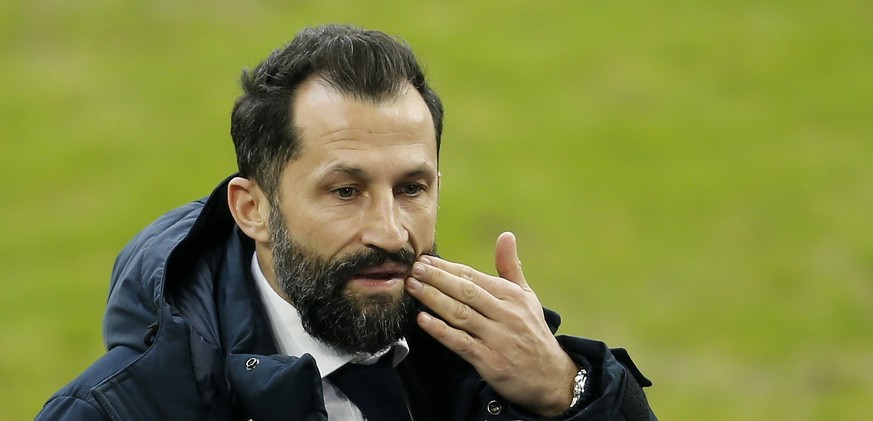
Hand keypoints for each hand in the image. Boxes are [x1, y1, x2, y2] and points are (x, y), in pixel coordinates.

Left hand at [405, 232, 577, 415]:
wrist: (551, 376)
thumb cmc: (533, 332)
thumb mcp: (527, 297)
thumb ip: (510, 267)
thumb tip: (506, 235)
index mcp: (512, 296)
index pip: (474, 277)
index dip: (448, 268)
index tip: (425, 260)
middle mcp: (506, 314)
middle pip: (466, 292)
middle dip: (437, 278)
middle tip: (413, 269)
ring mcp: (498, 338)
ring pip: (461, 314)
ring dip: (434, 299)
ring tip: (412, 287)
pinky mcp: (490, 362)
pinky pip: (462, 343)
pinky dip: (441, 331)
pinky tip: (423, 321)